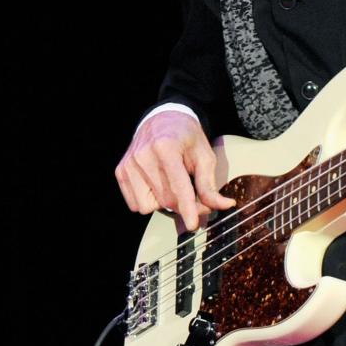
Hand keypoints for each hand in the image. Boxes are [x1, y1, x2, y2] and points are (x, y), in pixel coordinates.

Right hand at [115, 109, 233, 232]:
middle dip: (184, 206)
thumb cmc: (186, 137)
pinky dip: (149, 201)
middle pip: (166, 200)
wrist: (163, 120)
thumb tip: (225, 205)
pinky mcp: (120, 171)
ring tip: (171, 186)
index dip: (188, 209)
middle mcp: (143, 155)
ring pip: (149, 206)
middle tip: (195, 198)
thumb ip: (210, 184)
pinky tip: (156, 186)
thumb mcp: (204, 156)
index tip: (192, 225)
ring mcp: (129, 164)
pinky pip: (135, 205)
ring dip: (164, 203)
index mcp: (166, 147)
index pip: (178, 187)